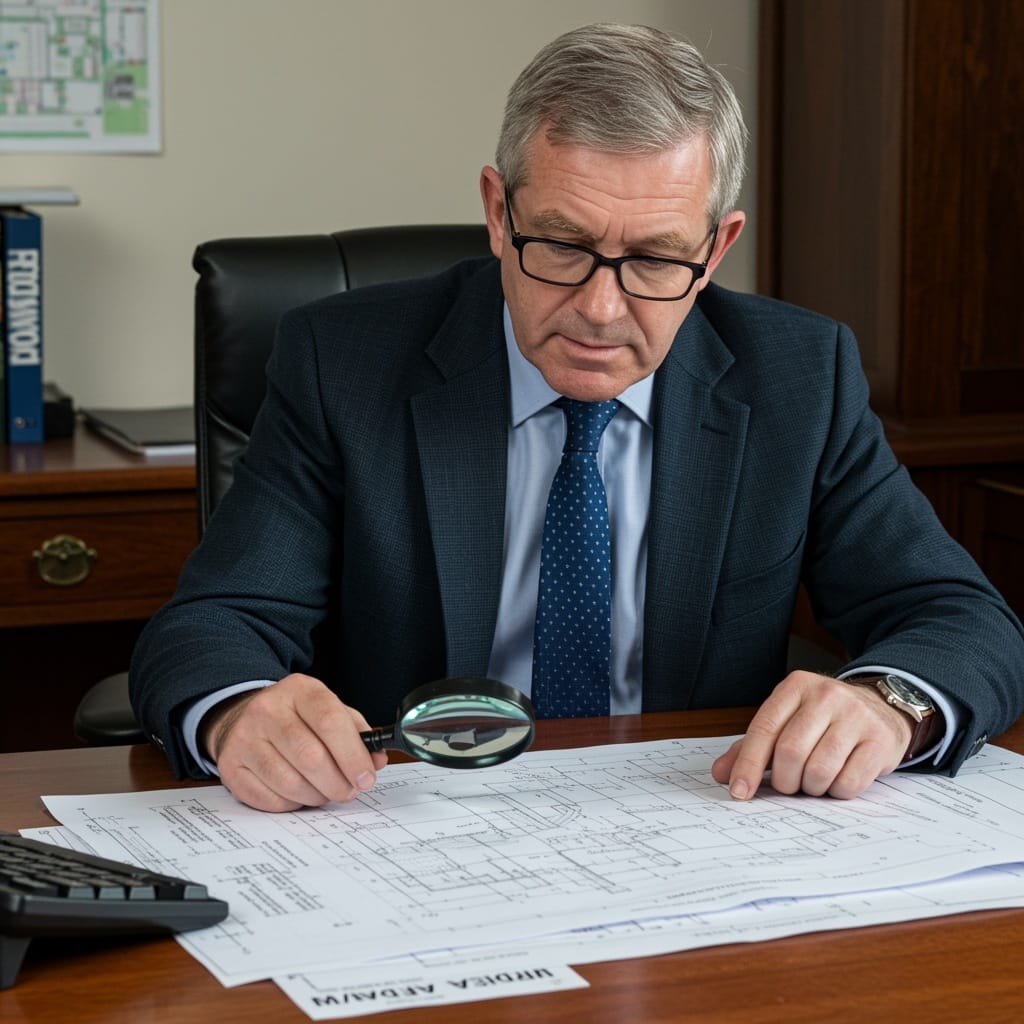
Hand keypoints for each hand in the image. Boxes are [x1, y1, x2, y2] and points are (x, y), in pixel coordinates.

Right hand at [199, 673, 387, 811]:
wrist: (244, 717)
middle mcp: (267, 709)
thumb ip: (357, 733)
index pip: (330, 722)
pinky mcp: (230, 766)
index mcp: (299, 690)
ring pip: (290, 782)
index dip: (353, 755)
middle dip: (338, 782)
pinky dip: (292, 803)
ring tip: (325, 791)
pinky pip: (270, 799)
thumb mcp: (329, 710)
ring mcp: (244, 738)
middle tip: (349, 790)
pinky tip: (299, 793)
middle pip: (311, 757)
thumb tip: (376, 761)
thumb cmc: (297, 718)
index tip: (366, 776)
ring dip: (316, 796)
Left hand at [711, 672, 911, 800]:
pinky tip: (838, 779)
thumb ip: (750, 747)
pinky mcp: (880, 740)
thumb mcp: (786, 722)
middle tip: (790, 784)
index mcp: (795, 687)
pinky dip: (837, 792)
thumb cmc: (822, 720)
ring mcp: (857, 716)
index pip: (764, 728)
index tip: (738, 791)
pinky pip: (849, 783)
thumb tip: (721, 774)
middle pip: (790, 752)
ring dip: (811, 787)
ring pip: (819, 770)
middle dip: (784, 781)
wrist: (880, 708)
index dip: (748, 764)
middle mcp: (826, 696)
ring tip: (815, 779)